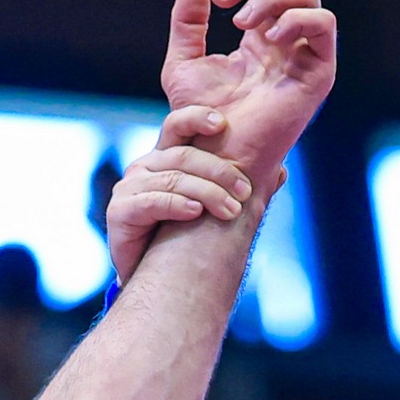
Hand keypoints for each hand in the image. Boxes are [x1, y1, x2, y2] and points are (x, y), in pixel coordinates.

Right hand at [105, 107, 258, 283]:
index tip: (222, 123)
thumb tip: (280, 170)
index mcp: (166, 157)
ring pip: (173, 179)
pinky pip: (152, 201)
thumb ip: (240, 187)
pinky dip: (176, 205)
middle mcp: (145, 167)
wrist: (156, 282)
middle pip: (183, 155)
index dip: (197, 118)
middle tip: (246, 192)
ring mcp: (129, 187)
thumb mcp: (214, 208)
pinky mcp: (119, 211)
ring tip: (231, 211)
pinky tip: (195, 213)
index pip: (177, 126)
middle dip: (219, 172)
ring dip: (207, 193)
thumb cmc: (184, 240)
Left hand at [160, 0, 335, 183]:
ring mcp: (304, 57)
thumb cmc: (199, 119)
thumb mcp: (183, 60)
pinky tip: (268, 36)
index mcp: (261, 38)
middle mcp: (287, 43)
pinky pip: (324, 26)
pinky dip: (297, 18)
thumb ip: (188, 19)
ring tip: (240, 22)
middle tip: (224, 0)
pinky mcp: (318, 75)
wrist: (215, 156)